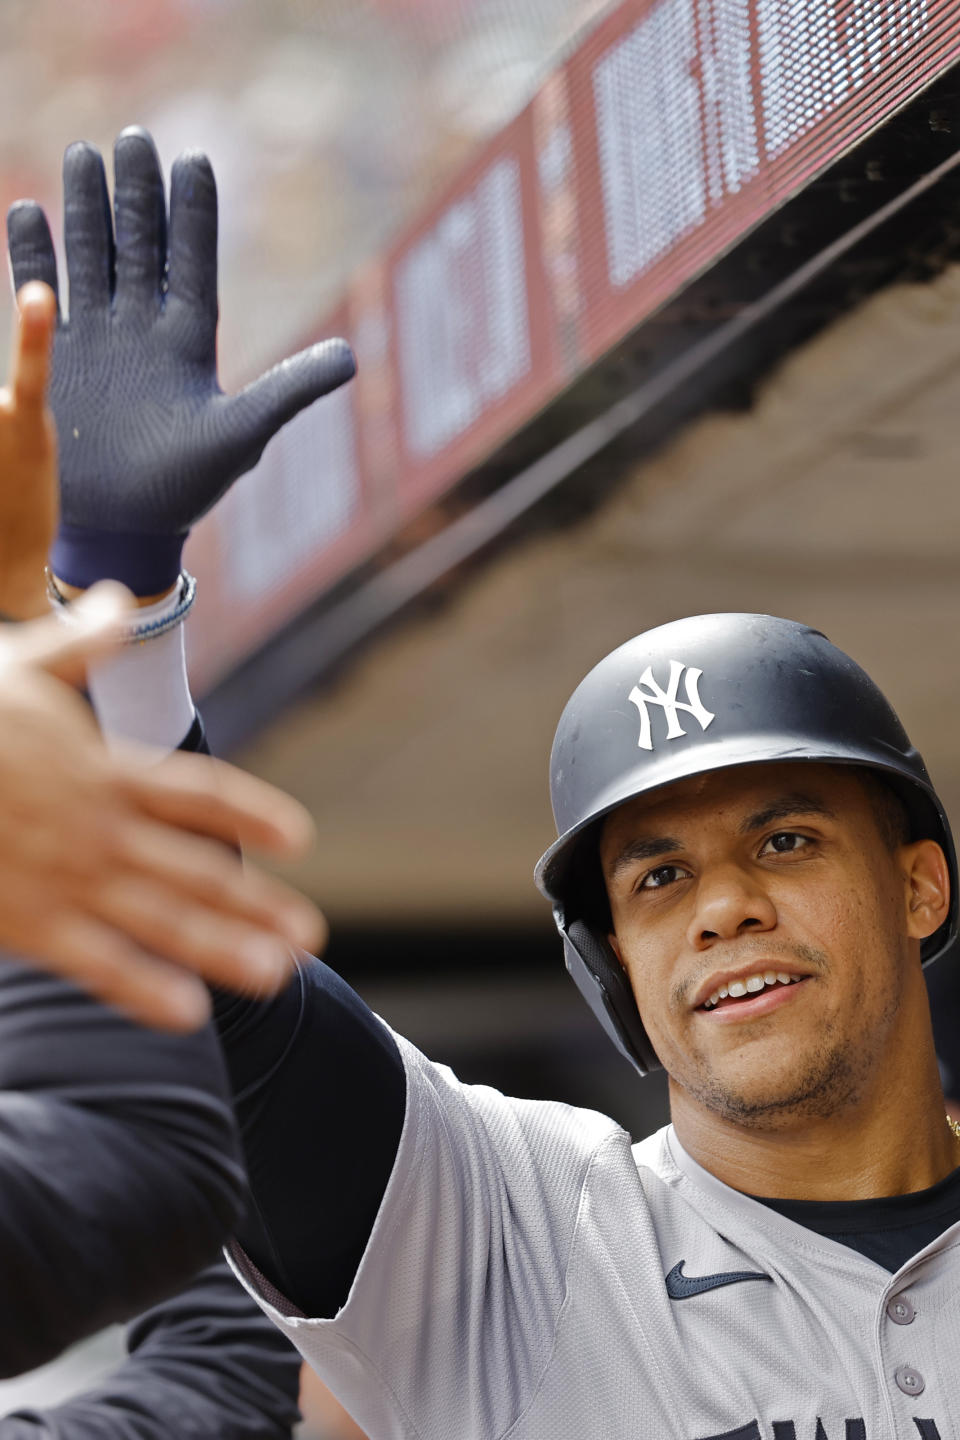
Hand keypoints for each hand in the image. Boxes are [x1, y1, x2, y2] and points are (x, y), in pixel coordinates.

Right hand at [0, 589, 324, 1029]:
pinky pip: (95, 963)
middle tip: (310, 936)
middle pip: (196, 870)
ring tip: (275, 976)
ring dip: (221, 948)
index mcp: (102, 770)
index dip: (253, 815)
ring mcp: (64, 878)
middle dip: (255, 904)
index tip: (301, 838)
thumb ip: (80, 643)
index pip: (198, 794)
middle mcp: (97, 828)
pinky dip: (142, 988)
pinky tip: (187, 1013)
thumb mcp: (18, 663)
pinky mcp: (25, 921)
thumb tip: (121, 597)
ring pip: (160, 921)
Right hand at [7, 127, 355, 595]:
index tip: (194, 159)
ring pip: (92, 257)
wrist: (126, 524)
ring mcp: (100, 339)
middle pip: (140, 245)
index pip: (193, 261)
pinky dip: (33, 256)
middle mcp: (145, 328)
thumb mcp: (243, 434)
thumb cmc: (189, 486)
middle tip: (133, 136)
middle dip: (136, 194)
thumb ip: (290, 390)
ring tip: (83, 153)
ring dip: (87, 209)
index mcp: (190, 340)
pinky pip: (44, 294)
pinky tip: (28, 208)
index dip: (193, 214)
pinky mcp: (59, 357)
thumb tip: (351, 357)